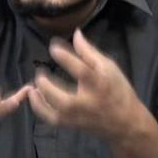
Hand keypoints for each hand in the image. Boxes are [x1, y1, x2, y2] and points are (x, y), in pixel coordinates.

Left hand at [28, 28, 145, 141]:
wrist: (125, 122)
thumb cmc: (118, 90)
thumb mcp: (109, 67)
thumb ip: (89, 51)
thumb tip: (76, 33)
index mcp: (99, 84)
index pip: (81, 69)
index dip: (64, 56)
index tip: (53, 46)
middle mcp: (87, 102)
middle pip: (62, 97)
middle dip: (46, 83)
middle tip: (39, 71)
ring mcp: (78, 116)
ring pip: (54, 112)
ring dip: (39, 98)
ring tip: (32, 85)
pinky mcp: (72, 125)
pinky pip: (52, 120)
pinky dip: (40, 109)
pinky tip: (35, 97)